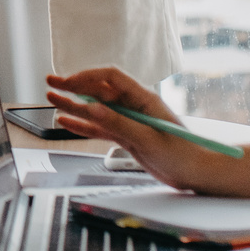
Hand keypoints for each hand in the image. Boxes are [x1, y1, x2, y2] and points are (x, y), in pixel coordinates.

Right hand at [45, 65, 220, 189]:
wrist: (197, 173)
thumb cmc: (183, 153)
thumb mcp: (149, 138)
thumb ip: (119, 123)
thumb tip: (93, 108)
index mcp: (144, 98)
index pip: (110, 78)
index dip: (88, 77)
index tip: (68, 82)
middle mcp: (134, 106)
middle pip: (99, 91)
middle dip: (74, 86)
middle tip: (52, 83)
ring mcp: (129, 121)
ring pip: (96, 110)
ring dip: (74, 105)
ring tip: (52, 100)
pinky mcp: (127, 136)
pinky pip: (100, 128)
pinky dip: (83, 125)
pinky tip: (67, 122)